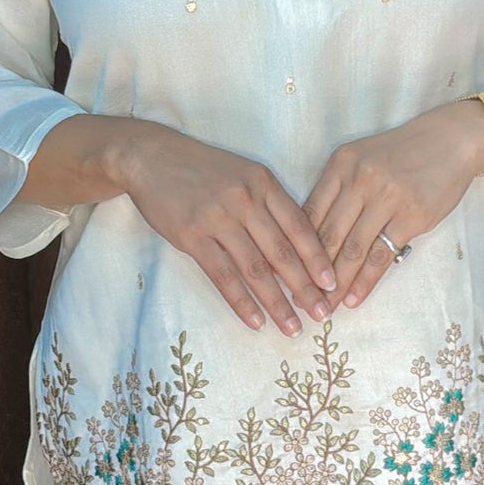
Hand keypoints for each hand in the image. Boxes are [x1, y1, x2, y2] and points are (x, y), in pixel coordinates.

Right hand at [119, 120, 339, 336]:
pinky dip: (241, 302)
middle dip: (305, 288)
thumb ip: (268, 204)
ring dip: (276, 303)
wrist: (151, 157)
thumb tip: (295, 249)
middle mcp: (245, 200)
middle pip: (282, 252)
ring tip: (292, 327)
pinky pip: (223, 276)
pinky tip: (255, 321)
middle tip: (321, 314)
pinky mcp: (192, 236)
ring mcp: (218, 218)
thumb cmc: (201, 169)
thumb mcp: (243, 174)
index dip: (317, 258)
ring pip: (255, 269)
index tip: (332, 284)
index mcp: (263, 183)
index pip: (299, 226)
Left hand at [300, 101, 483, 309]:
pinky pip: (382, 255)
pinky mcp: (412, 216)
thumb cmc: (403, 154)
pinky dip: (365, 281)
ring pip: (352, 249)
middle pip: (327, 235)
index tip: (286, 274)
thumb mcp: (362, 160)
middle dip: (311, 273)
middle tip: (300, 300)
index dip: (295, 248)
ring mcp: (386, 198)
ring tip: (325, 307)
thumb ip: (339, 191)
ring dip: (336, 284)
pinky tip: (353, 298)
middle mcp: (360, 179)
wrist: (451, 140)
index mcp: (341, 165)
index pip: (309, 213)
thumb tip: (314, 239)